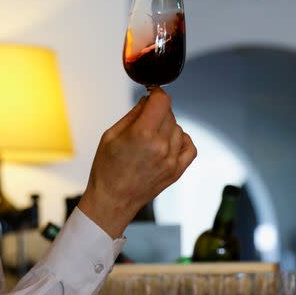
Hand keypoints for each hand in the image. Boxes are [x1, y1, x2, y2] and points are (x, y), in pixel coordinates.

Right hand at [78, 87, 195, 237]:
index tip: (151, 94)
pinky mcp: (177, 171)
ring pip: (178, 128)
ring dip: (166, 127)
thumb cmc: (106, 170)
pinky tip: (167, 143)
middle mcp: (161, 146)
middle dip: (157, 112)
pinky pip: (189, 146)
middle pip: (169, 113)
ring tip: (149, 138)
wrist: (112, 201)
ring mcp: (171, 160)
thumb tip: (148, 100)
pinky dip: (181, 140)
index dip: (156, 93)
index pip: (162, 101)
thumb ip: (133, 115)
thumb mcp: (111, 135)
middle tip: (143, 121)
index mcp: (142, 134)